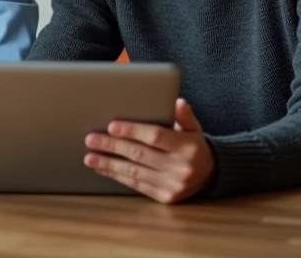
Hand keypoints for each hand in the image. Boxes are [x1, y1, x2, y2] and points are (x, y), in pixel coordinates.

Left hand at [84, 98, 215, 203]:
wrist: (210, 175)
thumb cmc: (194, 145)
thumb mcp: (194, 127)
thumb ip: (184, 115)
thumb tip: (177, 102)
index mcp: (187, 146)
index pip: (155, 136)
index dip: (132, 131)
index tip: (112, 125)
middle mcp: (181, 167)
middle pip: (139, 154)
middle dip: (112, 146)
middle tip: (91, 139)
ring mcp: (173, 185)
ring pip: (134, 172)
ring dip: (109, 164)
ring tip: (90, 157)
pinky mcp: (165, 198)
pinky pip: (136, 185)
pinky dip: (117, 176)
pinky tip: (103, 169)